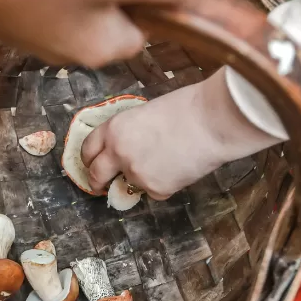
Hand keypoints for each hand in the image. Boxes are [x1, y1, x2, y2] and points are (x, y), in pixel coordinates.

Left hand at [81, 69, 281, 198]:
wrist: (212, 122)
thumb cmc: (187, 108)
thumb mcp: (147, 113)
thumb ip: (132, 132)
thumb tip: (132, 146)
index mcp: (114, 129)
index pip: (88, 149)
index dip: (89, 159)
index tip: (92, 164)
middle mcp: (118, 153)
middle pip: (96, 176)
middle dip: (97, 183)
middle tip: (102, 185)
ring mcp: (136, 174)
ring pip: (131, 184)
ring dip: (143, 179)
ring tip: (168, 162)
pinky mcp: (155, 189)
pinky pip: (156, 192)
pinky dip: (165, 185)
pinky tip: (181, 168)